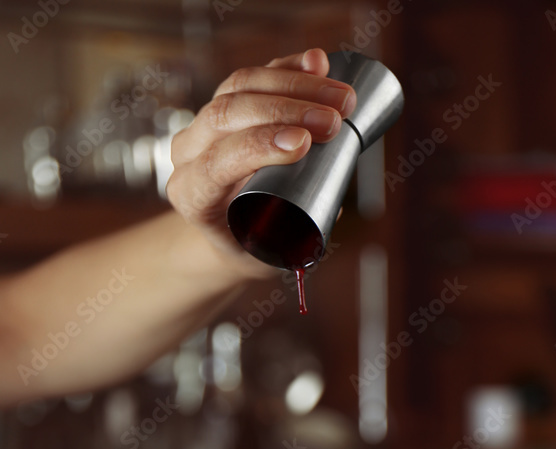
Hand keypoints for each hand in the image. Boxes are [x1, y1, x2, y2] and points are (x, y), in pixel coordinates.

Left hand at [167, 48, 355, 278]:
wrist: (227, 233)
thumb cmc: (249, 246)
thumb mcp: (265, 254)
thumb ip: (294, 237)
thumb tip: (328, 204)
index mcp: (191, 194)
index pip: (218, 161)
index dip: (260, 146)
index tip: (304, 143)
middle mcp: (188, 152)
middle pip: (228, 113)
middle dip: (286, 110)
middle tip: (334, 120)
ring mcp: (203, 123)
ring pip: (241, 86)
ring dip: (296, 84)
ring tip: (341, 97)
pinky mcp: (225, 102)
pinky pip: (254, 76)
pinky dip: (287, 67)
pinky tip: (317, 62)